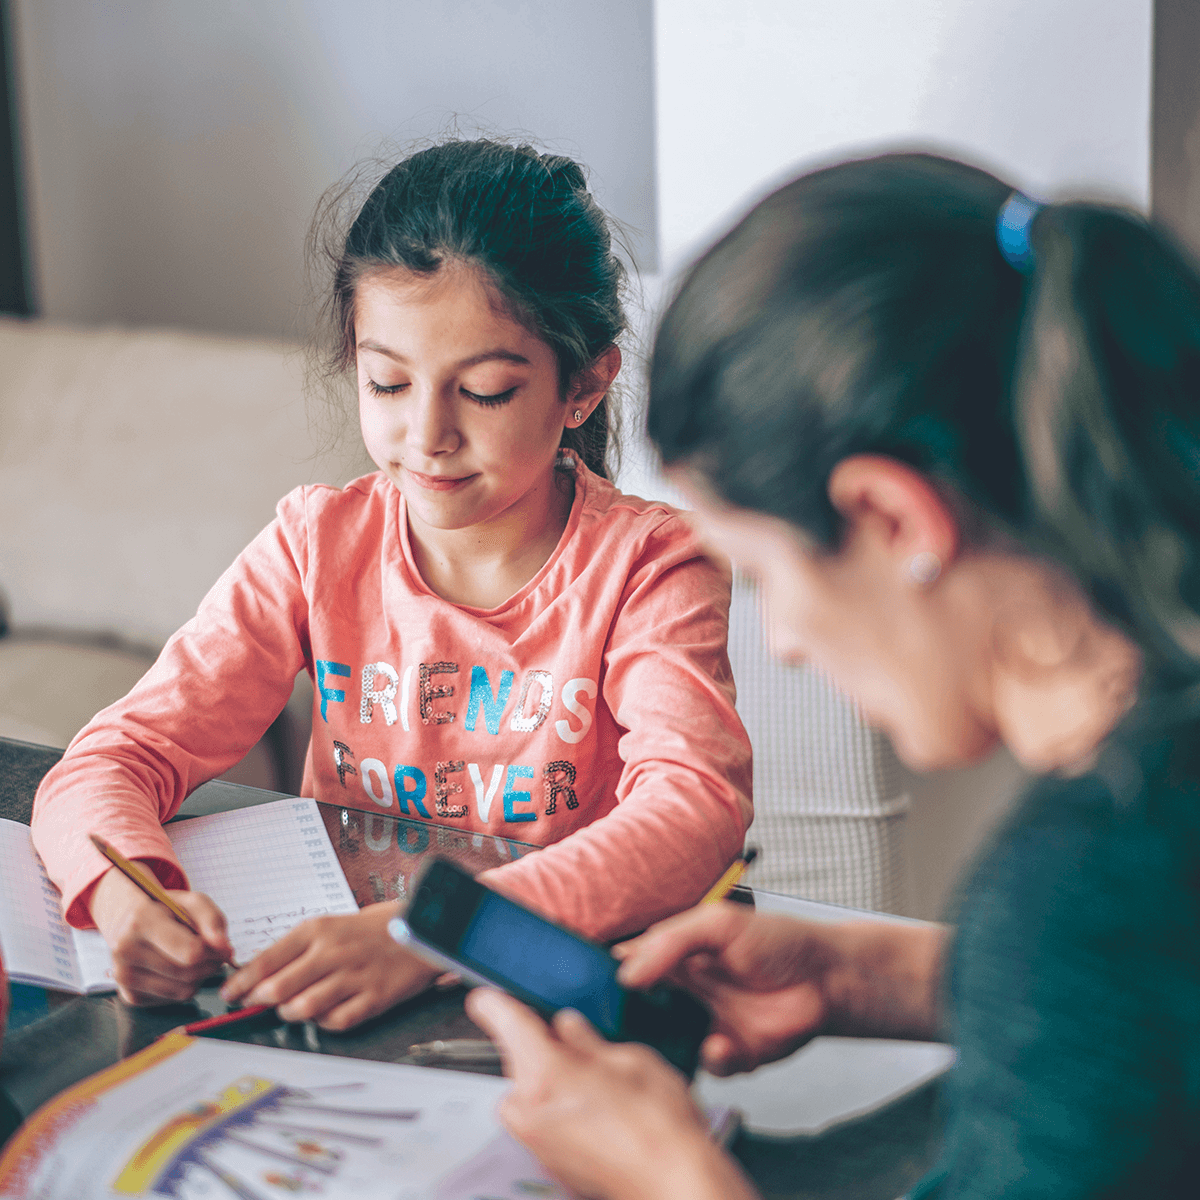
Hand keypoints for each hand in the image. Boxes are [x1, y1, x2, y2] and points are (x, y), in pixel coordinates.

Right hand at [89, 865, 232, 1005]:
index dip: (215, 952)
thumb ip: (212, 919)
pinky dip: (184, 986)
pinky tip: (178, 968)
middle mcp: (125, 951)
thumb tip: (225, 948)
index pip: (190, 952)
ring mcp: (123, 976)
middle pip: (188, 974)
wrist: (127, 922)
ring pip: (183, 991)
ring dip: (200, 977)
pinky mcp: (129, 996)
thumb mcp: (192, 901)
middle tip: (214, 953)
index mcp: (140, 921)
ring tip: (195, 958)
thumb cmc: (165, 910)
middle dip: (210, 964)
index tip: (223, 946)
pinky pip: (173, 1000)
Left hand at [219, 902, 436, 1029]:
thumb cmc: (368, 930)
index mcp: (318, 930)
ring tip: (292, 1008)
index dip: (241, 983)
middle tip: (257, 1004)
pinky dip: (322, 1022)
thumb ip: (294, 950)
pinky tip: (323, 1013)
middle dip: (261, 1001)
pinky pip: (335, 1022)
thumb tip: (256, 975)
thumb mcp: (329, 926)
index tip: (230, 994)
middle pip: (278, 989)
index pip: (266, 961)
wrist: (420, 928)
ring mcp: (355, 976)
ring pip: (303, 1008)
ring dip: (290, 1013)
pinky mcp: (374, 998)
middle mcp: (334, 952)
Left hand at [466, 989, 757, 1199]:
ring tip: (598, 1081)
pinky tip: (599, 1109)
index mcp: (545, 1073)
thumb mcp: (632, 1060)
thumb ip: (590, 1040)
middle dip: (540, 1046)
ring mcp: (536, 1141)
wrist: (673, 1186)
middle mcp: (529, 1110)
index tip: (490, 995)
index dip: (496, 1002)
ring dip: (550, 1079)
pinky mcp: (549, 1163)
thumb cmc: (659, 1128)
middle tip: (578, 1042)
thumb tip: (569, 1027)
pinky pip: (541, 1119)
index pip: (502, 1021)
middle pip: (516, 1058)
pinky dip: (560, 1108)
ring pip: (528, 1090)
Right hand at [614, 904, 946, 1074]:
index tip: (591, 989)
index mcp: (676, 957)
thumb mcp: (718, 923)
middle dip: (630, 1022)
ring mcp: (707, 1024)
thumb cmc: (778, 940)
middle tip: (621, 1025)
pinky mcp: (733, 1054)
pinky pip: (710, 1066)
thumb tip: (628, 971)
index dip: (611, 979)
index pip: (631, 968)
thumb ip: (671, 942)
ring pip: (670, 1045)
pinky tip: (721, 1044)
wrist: (826, 976)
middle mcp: (686, 993)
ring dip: (668, 1046)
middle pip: (642, 1013)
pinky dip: (713, 1059)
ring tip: (674, 1036)